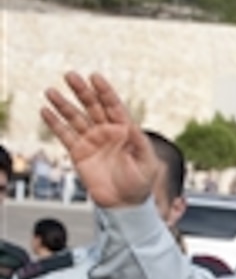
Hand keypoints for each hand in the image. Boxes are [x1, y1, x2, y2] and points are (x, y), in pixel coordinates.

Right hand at [40, 72, 157, 207]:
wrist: (125, 203)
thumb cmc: (140, 183)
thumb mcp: (147, 163)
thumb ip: (140, 144)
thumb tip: (132, 128)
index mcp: (125, 130)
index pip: (114, 106)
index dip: (105, 91)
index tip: (95, 77)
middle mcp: (107, 131)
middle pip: (92, 106)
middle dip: (82, 91)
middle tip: (70, 75)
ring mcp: (91, 140)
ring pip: (76, 117)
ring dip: (63, 104)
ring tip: (51, 91)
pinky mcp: (79, 152)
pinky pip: (65, 135)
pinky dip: (55, 123)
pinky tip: (45, 111)